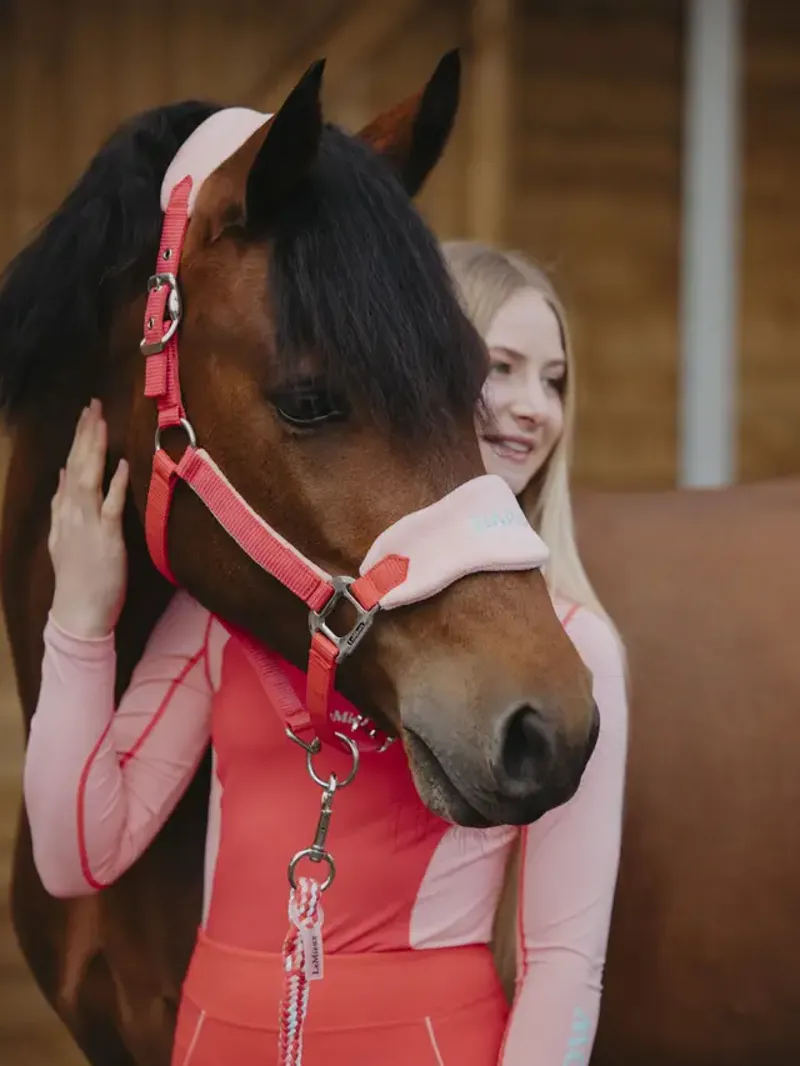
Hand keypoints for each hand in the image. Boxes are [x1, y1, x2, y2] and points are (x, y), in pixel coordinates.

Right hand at [49, 399, 128, 638]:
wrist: (79, 613)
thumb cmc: (79, 579)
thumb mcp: (63, 537)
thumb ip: (63, 504)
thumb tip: (64, 475)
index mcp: (63, 512)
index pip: (70, 467)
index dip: (78, 440)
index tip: (86, 415)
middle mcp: (72, 513)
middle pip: (77, 465)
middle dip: (85, 433)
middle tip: (93, 404)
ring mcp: (88, 524)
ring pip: (89, 477)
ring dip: (95, 448)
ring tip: (100, 420)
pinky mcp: (106, 538)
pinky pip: (111, 506)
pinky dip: (116, 484)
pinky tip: (122, 464)